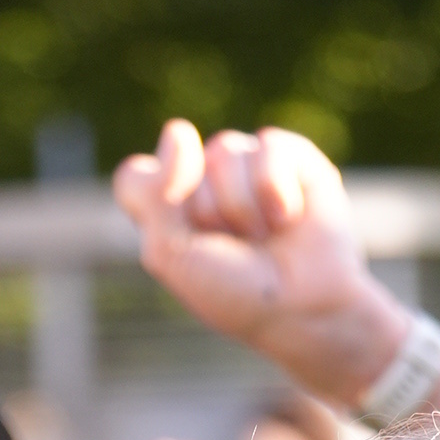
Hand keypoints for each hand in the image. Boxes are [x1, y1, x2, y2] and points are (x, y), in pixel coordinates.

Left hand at [112, 121, 404, 406]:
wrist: (302, 309)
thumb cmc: (236, 293)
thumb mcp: (173, 255)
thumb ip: (151, 196)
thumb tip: (179, 130)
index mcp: (169, 209)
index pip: (136, 178)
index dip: (155, 198)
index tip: (182, 238)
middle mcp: (206, 181)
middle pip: (184, 162)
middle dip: (210, 213)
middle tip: (237, 249)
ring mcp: (248, 165)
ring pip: (225, 151)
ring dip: (243, 207)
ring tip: (265, 237)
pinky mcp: (291, 157)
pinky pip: (268, 147)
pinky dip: (275, 190)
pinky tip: (289, 218)